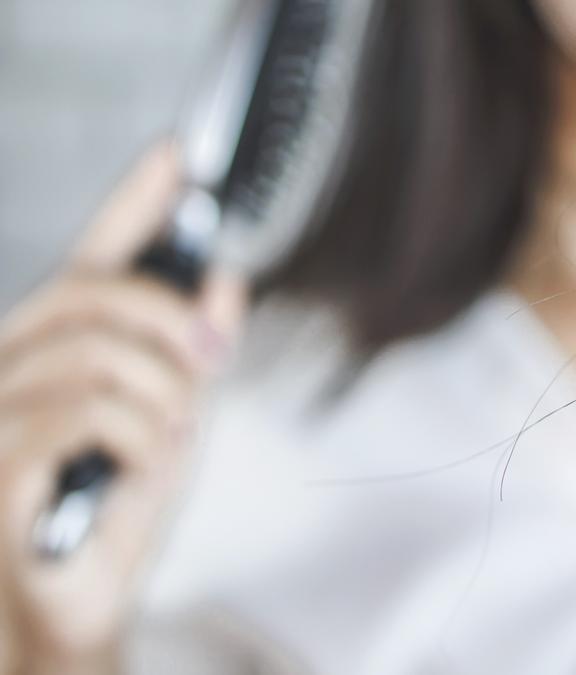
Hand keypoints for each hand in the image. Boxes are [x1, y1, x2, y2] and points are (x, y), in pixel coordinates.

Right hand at [0, 144, 245, 674]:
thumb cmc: (114, 514)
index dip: (132, 203)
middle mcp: (9, 366)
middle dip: (169, 318)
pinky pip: (82, 416)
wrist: (76, 604)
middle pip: (89, 295)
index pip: (90, 259)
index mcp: (54, 350)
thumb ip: (193, 354)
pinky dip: (141, 438)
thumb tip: (225, 280)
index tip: (178, 156)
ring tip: (172, 437)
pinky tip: (146, 464)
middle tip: (214, 355)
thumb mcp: (175, 423)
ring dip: (163, 396)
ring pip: (94, 357)